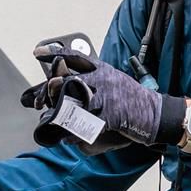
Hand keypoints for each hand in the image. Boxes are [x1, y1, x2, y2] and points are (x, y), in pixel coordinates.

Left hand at [21, 44, 182, 151]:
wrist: (155, 114)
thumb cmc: (131, 98)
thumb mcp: (112, 80)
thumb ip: (91, 78)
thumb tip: (63, 82)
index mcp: (102, 68)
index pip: (75, 56)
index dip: (55, 52)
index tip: (37, 52)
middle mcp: (103, 78)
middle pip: (67, 79)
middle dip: (48, 91)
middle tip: (35, 101)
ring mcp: (107, 96)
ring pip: (72, 101)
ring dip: (58, 112)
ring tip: (48, 119)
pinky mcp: (111, 114)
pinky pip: (86, 123)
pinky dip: (75, 132)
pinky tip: (69, 137)